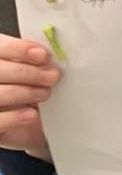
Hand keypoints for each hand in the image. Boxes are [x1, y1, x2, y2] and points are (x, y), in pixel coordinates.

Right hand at [0, 35, 58, 161]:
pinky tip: (32, 114)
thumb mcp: (31, 71)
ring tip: (45, 94)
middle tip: (53, 77)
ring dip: (25, 92)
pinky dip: (16, 116)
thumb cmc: (29, 89)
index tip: (43, 55)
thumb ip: (34, 61)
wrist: (28, 125)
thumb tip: (47, 55)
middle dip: (28, 72)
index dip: (18, 49)